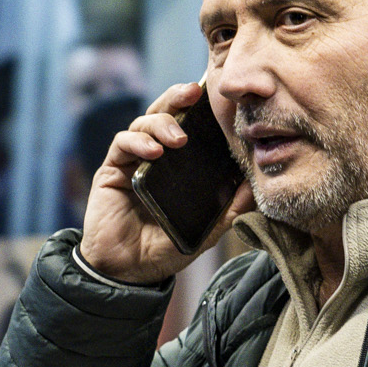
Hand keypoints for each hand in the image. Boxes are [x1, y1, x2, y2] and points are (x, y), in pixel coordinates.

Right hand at [80, 80, 227, 285]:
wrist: (130, 273)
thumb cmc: (165, 249)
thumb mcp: (205, 230)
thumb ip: (228, 209)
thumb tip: (255, 186)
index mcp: (177, 165)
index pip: (188, 126)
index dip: (198, 108)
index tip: (215, 97)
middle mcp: (154, 157)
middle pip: (164, 113)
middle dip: (177, 98)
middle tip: (194, 93)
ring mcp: (132, 162)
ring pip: (143, 123)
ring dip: (161, 123)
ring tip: (178, 138)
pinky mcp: (111, 170)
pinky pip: (122, 144)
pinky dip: (138, 142)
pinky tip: (153, 152)